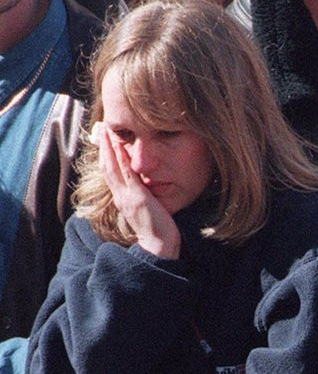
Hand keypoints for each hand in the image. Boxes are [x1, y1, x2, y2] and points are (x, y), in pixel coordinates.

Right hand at [96, 123, 180, 258]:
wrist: (159, 245)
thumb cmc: (158, 229)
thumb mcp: (148, 208)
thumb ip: (144, 196)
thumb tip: (147, 185)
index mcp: (122, 198)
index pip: (111, 172)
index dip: (106, 155)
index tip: (105, 139)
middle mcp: (120, 196)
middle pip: (107, 166)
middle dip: (103, 147)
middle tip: (101, 128)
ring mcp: (126, 196)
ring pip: (112, 167)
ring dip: (108, 148)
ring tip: (106, 131)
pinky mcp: (136, 197)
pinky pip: (125, 174)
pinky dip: (119, 159)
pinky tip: (118, 146)